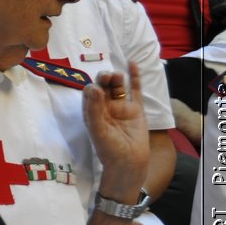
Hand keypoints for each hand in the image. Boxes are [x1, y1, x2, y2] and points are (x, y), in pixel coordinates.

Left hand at [83, 64, 149, 198]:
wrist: (129, 162)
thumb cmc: (109, 149)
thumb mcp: (97, 130)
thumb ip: (94, 109)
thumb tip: (94, 87)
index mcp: (92, 113)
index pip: (89, 94)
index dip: (91, 88)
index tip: (95, 89)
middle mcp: (105, 108)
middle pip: (103, 86)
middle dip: (103, 79)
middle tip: (106, 76)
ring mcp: (121, 107)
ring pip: (117, 87)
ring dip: (116, 78)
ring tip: (116, 76)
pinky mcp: (136, 109)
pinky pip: (135, 90)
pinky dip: (134, 77)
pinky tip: (133, 63)